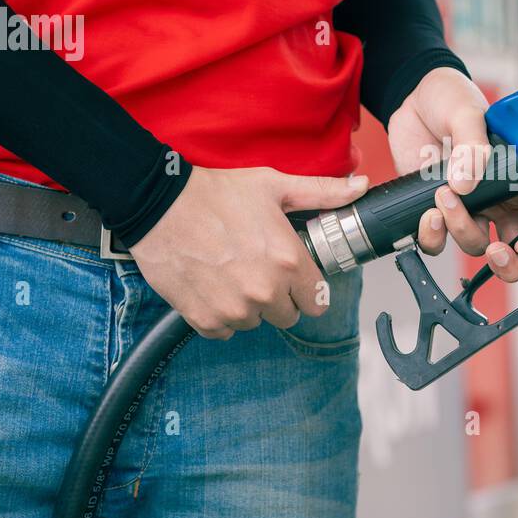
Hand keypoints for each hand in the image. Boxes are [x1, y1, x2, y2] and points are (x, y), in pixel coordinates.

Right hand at [129, 165, 368, 339]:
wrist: (158, 205)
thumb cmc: (215, 194)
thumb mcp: (275, 186)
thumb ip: (322, 192)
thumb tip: (359, 187)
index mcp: (289, 262)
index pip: (317, 302)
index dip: (306, 289)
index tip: (293, 278)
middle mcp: (265, 291)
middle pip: (287, 316)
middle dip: (278, 297)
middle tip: (256, 269)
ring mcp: (234, 309)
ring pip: (254, 323)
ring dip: (247, 306)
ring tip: (230, 272)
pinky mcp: (204, 320)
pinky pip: (223, 331)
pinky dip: (219, 315)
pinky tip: (211, 286)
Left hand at [387, 67, 517, 282]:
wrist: (413, 95)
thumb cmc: (453, 98)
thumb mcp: (468, 111)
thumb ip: (472, 144)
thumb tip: (464, 185)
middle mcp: (501, 201)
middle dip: (510, 263)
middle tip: (495, 253)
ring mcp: (470, 209)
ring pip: (477, 246)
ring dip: (463, 232)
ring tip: (443, 198)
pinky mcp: (437, 211)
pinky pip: (438, 241)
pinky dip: (432, 237)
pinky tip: (428, 215)